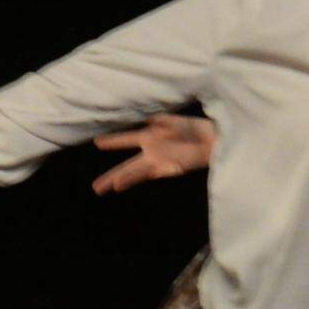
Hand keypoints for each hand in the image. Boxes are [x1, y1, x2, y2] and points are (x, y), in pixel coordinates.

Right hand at [87, 113, 215, 192]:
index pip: (126, 139)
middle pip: (127, 166)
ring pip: (135, 173)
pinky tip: (125, 184)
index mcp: (150, 136)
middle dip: (111, 176)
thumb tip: (148, 121)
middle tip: (96, 187)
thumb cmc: (195, 128)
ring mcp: (159, 162)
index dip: (113, 141)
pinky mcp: (169, 169)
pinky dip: (136, 179)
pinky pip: (149, 175)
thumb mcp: (174, 121)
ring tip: (108, 188)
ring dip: (121, 180)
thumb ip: (159, 122)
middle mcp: (151, 152)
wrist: (213, 140)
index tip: (97, 142)